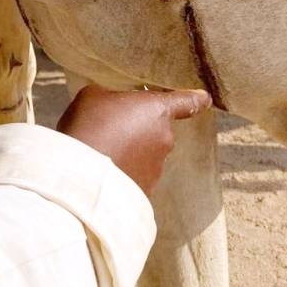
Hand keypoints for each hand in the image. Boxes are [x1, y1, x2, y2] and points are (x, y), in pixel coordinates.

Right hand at [57, 85, 210, 194]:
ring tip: (101, 153)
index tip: (203, 99)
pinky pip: (136, 176)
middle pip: (155, 130)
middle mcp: (165, 139)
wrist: (82, 176)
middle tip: (109, 130)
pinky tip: (103, 172)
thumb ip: (113, 97)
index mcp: (158, 110)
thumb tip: (114, 107)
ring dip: (130, 153)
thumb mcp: (95, 96)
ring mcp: (158, 168)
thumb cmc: (89, 127)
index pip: (185, 102)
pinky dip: (124, 173)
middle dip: (137, 129)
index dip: (194, 99)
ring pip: (145, 155)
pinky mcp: (147, 190)